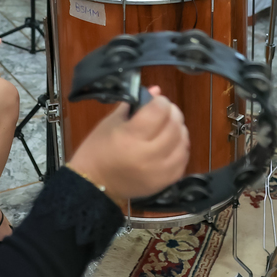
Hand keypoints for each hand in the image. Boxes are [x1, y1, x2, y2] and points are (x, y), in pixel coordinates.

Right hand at [67, 87, 188, 202]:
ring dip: (179, 131)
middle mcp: (147, 154)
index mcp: (130, 136)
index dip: (161, 102)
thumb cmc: (98, 150)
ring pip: (182, 143)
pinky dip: (180, 149)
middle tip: (164, 112)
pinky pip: (182, 162)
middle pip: (174, 126)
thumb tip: (156, 91)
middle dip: (172, 113)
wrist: (94, 186)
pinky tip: (172, 145)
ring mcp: (158, 171)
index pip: (159, 110)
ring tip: (169, 127)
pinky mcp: (164, 183)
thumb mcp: (111, 122)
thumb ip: (135, 104)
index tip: (156, 102)